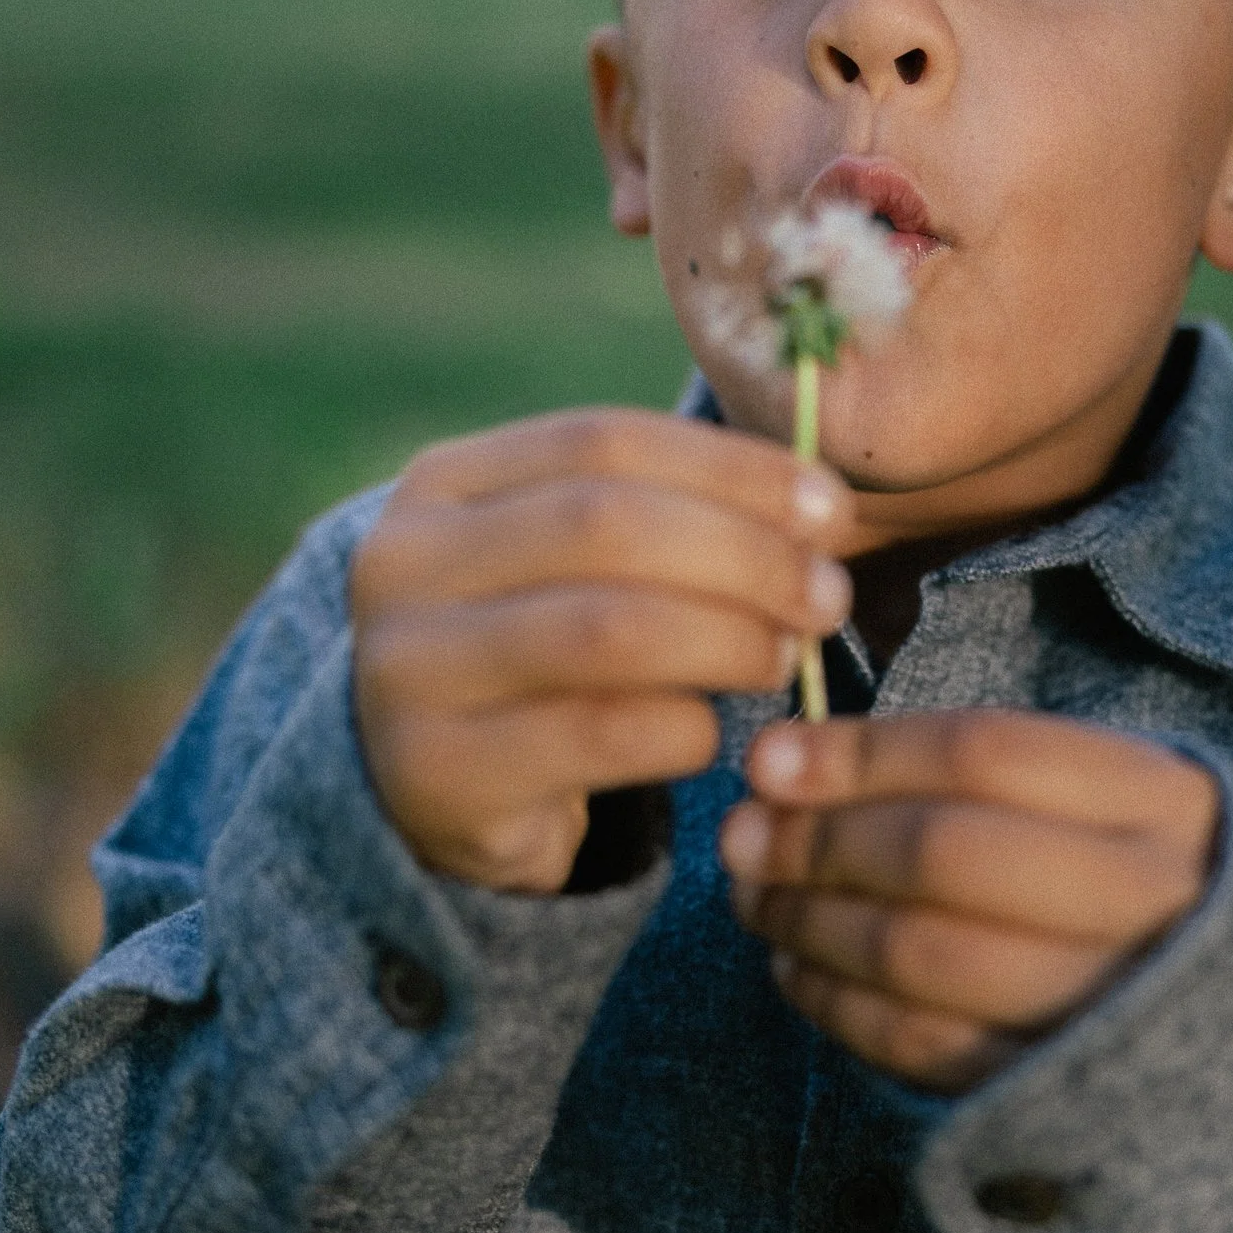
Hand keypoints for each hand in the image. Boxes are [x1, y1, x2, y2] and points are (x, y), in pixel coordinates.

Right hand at [351, 408, 854, 891]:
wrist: (441, 792)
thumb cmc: (545, 653)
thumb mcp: (581, 565)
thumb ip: (672, 514)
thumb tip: (821, 505)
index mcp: (442, 482)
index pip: (603, 440)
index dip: (731, 468)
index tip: (831, 509)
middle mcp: (400, 562)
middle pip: (605, 525)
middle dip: (743, 555)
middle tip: (827, 596)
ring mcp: (407, 669)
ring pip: (605, 629)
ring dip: (726, 638)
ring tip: (786, 659)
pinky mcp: (440, 772)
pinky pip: (600, 735)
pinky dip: (685, 729)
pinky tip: (713, 735)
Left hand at [720, 711, 1218, 1091]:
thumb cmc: (1129, 893)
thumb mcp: (1098, 805)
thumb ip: (967, 772)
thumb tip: (783, 764)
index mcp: (1169, 803)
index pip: (985, 751)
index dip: (860, 753)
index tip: (768, 757)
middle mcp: (1157, 899)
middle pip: (945, 851)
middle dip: (820, 842)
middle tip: (741, 837)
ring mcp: (1116, 1006)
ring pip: (922, 954)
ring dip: (810, 923)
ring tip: (755, 899)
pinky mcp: (1067, 1097)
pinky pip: (923, 1046)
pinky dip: (838, 1005)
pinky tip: (797, 970)